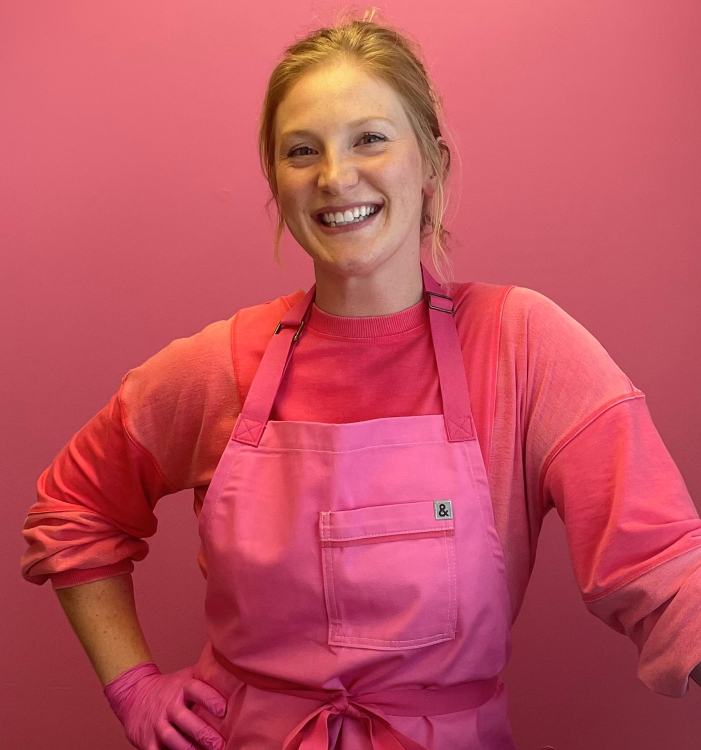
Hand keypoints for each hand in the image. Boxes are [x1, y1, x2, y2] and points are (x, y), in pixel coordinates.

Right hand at [103, 661, 227, 749]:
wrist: (134, 694)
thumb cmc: (170, 687)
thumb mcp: (187, 676)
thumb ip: (207, 676)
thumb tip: (237, 671)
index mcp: (181, 687)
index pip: (196, 690)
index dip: (209, 698)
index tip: (223, 709)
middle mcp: (169, 705)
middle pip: (185, 718)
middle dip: (202, 732)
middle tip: (220, 744)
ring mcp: (157, 723)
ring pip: (171, 737)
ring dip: (188, 748)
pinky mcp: (148, 741)